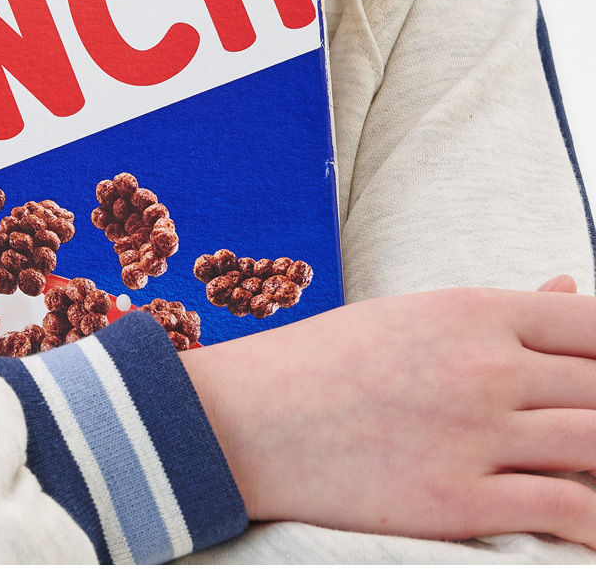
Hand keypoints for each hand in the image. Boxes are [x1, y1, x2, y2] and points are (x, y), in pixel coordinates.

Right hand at [182, 282, 595, 546]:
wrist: (251, 419)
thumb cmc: (330, 362)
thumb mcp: (414, 316)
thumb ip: (501, 312)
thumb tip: (573, 287)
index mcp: (472, 310)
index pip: (592, 323)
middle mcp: (483, 366)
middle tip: (591, 421)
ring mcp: (474, 434)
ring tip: (594, 466)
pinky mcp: (460, 500)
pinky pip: (566, 513)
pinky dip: (593, 525)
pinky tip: (591, 527)